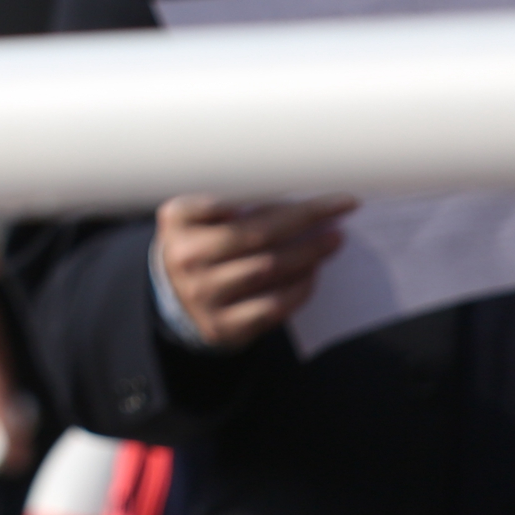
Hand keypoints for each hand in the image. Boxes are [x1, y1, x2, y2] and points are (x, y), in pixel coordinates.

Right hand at [156, 194, 354, 349]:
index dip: (273, 198)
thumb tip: (294, 200)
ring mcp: (203, 294)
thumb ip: (231, 203)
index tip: (312, 189)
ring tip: (333, 239)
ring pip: (268, 269)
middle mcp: (185, 258)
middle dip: (304, 219)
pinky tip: (313, 273)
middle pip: (256, 235)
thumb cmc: (200, 245)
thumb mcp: (196, 216)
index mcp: (176, 220)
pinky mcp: (222, 325)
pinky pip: (272, 305)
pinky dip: (299, 288)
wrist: (176, 297)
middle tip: (338, 210)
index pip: (228, 202)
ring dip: (308, 253)